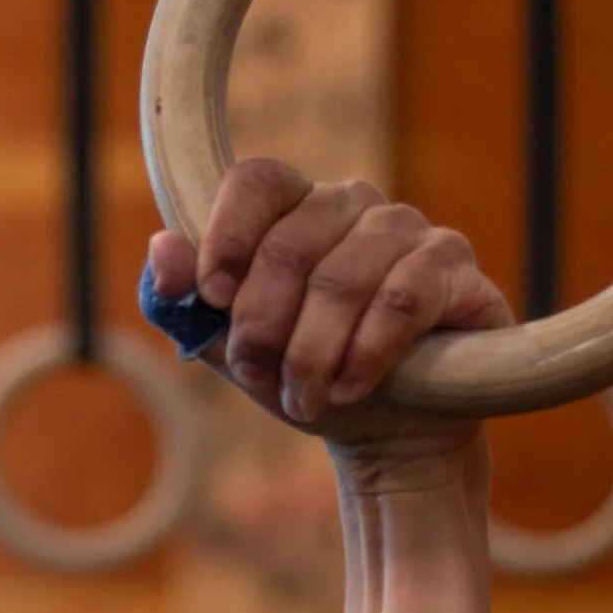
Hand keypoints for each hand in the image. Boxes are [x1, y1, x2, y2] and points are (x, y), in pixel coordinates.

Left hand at [147, 159, 510, 479]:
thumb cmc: (309, 373)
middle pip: (289, 247)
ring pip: (341, 281)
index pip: (256, 181)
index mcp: (294, 208)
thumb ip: (191, 303)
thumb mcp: (237, 348)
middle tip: (258, 377)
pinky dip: (365, 354)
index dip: (226, 236)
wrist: (389, 430)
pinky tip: (350, 388)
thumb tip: (160, 248)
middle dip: (263, 326)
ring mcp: (408, 228)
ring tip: (304, 399)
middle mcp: (352, 202)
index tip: (212, 298)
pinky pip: (400, 301)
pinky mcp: (453, 266)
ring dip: (311, 355)